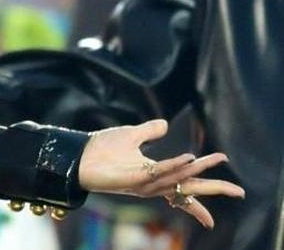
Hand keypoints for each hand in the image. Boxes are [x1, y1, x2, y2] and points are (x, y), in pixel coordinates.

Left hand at [78, 119, 244, 228]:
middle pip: (188, 189)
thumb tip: (165, 124)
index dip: (204, 185)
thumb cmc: (99, 149)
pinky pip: (157, 173)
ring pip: (176, 180)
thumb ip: (150, 131)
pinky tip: (188, 158)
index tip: (229, 186)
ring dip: (195, 170)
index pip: (185, 184)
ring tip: (214, 160)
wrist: (76, 155)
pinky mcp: (132, 179)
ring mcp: (142, 183)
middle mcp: (151, 183)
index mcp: (153, 175)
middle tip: (239, 192)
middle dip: (214, 189)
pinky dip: (174, 166)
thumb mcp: (130, 135)